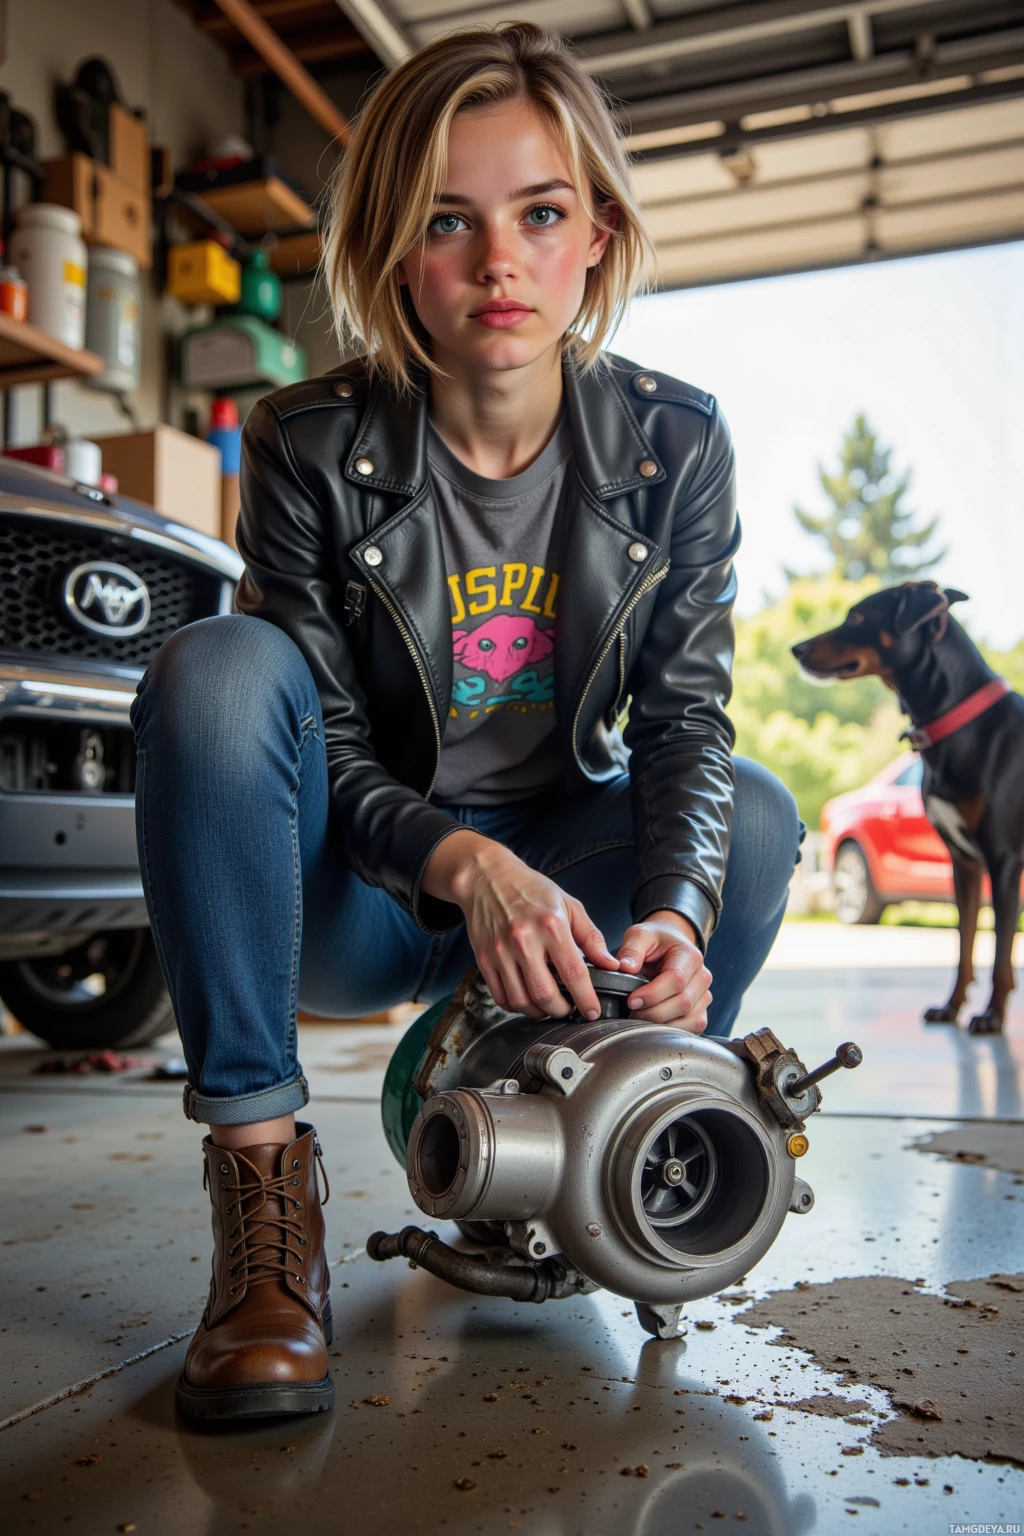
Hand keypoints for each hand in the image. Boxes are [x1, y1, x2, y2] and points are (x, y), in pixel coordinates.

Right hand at [448, 841, 620, 1020]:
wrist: (487, 878)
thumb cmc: (531, 890)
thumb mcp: (569, 905)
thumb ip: (591, 938)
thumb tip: (611, 964)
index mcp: (551, 926)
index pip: (573, 973)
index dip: (586, 999)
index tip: (592, 1012)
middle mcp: (524, 940)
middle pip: (545, 994)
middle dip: (562, 1010)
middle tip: (569, 1009)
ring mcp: (500, 951)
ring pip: (521, 1000)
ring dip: (539, 1012)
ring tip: (549, 1006)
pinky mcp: (484, 959)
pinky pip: (500, 996)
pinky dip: (516, 1006)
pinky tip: (527, 999)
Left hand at [616, 910, 711, 1032]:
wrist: (671, 944)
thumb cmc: (656, 941)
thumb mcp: (640, 935)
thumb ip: (631, 949)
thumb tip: (624, 968)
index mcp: (690, 956)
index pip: (676, 980)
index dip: (652, 994)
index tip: (631, 1000)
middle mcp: (702, 977)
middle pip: (683, 1003)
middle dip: (654, 1013)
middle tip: (631, 1013)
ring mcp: (704, 996)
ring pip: (690, 1020)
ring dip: (663, 1025)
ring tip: (641, 1019)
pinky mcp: (701, 1011)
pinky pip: (693, 1028)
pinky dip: (672, 1031)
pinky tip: (654, 1025)